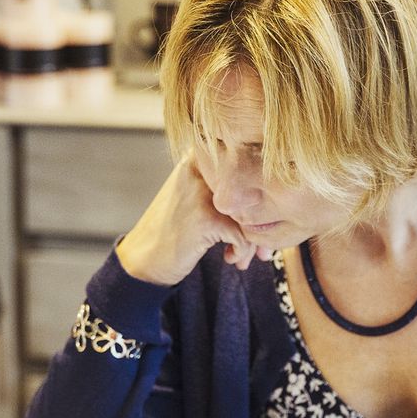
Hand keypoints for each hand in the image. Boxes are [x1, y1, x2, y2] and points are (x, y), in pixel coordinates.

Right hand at [115, 157, 270, 285]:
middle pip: (252, 190)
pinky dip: (243, 251)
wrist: (143, 260)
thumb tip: (273, 193)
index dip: (258, 197)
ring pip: (252, 213)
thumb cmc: (174, 230)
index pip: (247, 165)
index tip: (259, 222)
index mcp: (197, 158)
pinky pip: (244, 235)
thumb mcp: (193, 196)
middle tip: (261, 247)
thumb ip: (224, 185)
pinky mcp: (206, 219)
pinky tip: (231, 259)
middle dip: (262, 221)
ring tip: (245, 256)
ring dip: (254, 240)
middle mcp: (200, 169)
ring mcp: (203, 193)